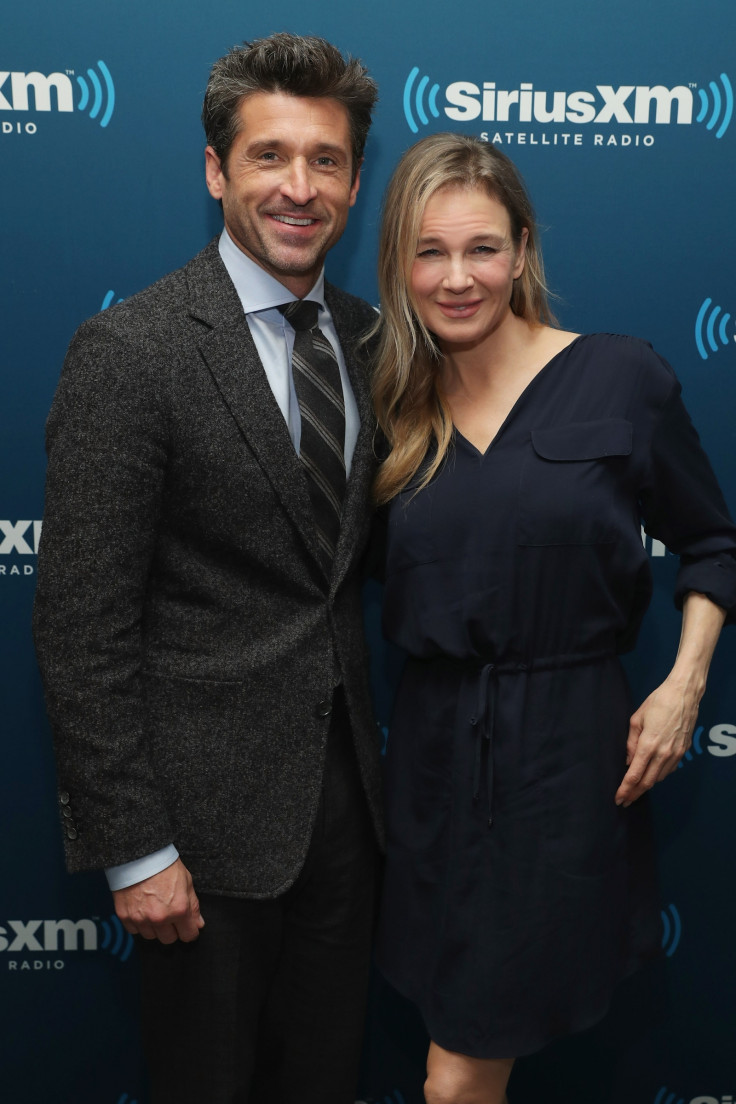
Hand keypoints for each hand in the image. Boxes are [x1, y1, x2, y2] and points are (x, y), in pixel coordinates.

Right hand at [113, 858, 204, 943]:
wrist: (138, 855)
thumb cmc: (164, 865)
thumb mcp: (187, 881)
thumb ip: (193, 906)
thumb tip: (198, 924)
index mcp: (179, 909)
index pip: (188, 935)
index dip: (190, 931)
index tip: (188, 927)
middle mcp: (160, 918)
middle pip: (169, 939)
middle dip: (172, 930)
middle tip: (170, 915)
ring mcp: (141, 919)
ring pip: (151, 936)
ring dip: (154, 927)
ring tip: (154, 909)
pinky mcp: (125, 917)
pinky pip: (134, 931)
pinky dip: (138, 923)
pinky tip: (142, 909)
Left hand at [615, 679, 698, 806]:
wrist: (684, 695)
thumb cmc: (658, 702)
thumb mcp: (637, 719)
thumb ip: (631, 742)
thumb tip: (628, 760)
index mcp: (648, 745)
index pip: (634, 775)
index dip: (625, 789)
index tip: (618, 798)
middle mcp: (663, 753)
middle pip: (647, 782)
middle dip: (634, 794)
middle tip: (624, 801)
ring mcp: (676, 754)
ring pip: (658, 778)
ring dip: (646, 786)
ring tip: (635, 791)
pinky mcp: (683, 751)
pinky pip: (668, 770)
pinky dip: (658, 776)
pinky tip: (650, 776)